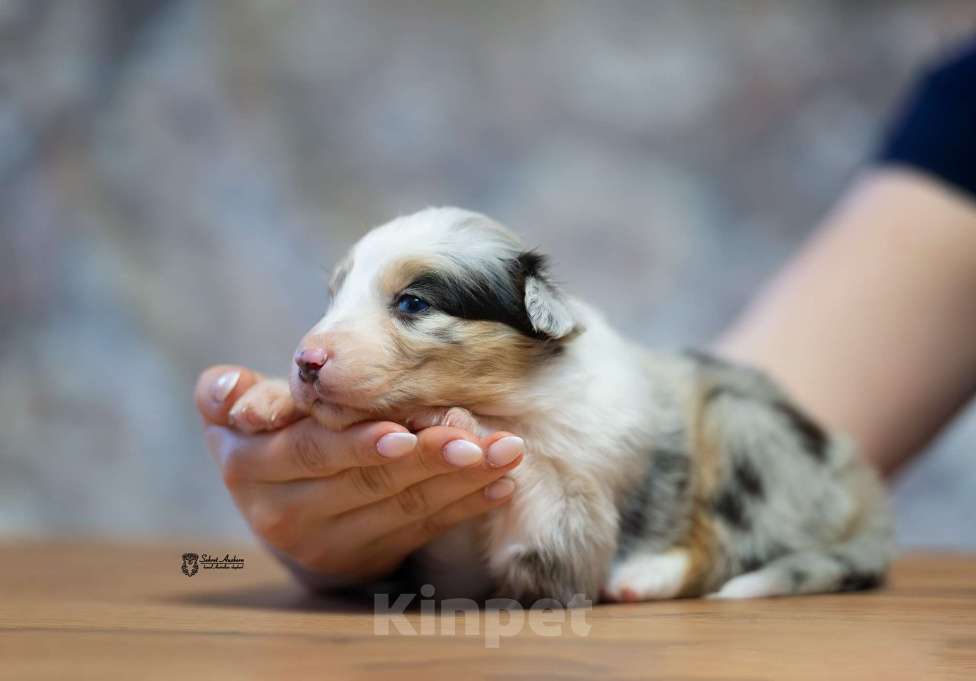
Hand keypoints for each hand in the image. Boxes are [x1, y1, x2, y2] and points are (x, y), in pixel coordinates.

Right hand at [194, 365, 522, 587]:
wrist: (277, 502)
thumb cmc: (267, 436)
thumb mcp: (234, 414)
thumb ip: (227, 395)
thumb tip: (229, 390)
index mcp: (251, 467)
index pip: (311, 452)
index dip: (357, 443)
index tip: (405, 431)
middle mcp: (284, 514)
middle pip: (368, 481)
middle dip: (430, 459)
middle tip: (480, 441)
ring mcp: (327, 544)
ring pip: (403, 508)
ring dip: (461, 479)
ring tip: (506, 453)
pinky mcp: (366, 557)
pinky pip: (420, 530)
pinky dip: (464, 506)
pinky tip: (499, 485)